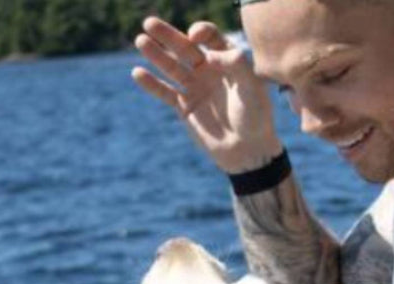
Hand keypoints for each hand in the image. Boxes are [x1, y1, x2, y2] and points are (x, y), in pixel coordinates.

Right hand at [132, 17, 282, 172]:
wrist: (247, 151)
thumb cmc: (255, 118)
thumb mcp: (252, 88)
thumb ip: (236, 65)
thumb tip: (209, 54)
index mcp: (228, 61)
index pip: (210, 38)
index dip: (200, 32)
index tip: (194, 36)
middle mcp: (209, 71)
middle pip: (185, 47)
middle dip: (168, 35)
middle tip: (149, 23)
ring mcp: (195, 88)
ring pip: (172, 67)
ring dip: (156, 54)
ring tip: (140, 41)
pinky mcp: (184, 107)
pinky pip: (165, 92)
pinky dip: (151, 84)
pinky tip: (137, 73)